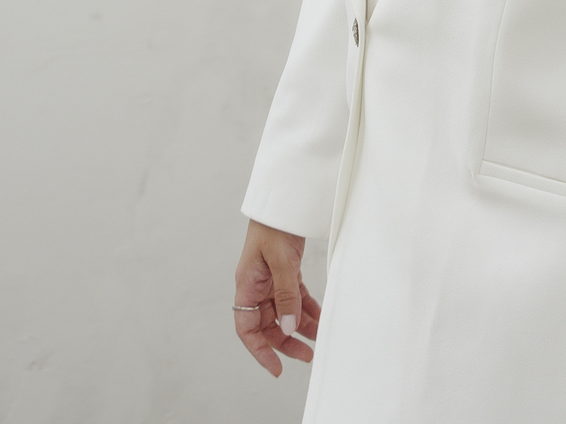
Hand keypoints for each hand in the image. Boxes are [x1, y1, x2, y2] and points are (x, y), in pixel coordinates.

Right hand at [233, 218, 321, 376]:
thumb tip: (289, 328)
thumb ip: (286, 295)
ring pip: (284, 312)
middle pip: (268, 324)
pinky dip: (306, 308)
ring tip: (319, 337)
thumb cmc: (274, 225)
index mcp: (247, 286)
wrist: (284, 198)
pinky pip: (295, 297)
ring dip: (300, 325)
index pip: (247, 329)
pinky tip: (319, 318)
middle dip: (287, 341)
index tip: (276, 368)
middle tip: (308, 355)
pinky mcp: (285, 271)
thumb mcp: (280, 261)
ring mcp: (270, 279)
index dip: (260, 351)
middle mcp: (256, 286)